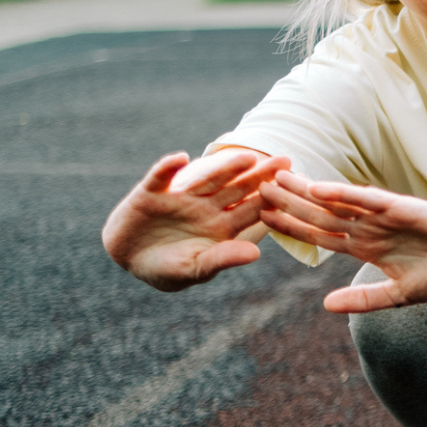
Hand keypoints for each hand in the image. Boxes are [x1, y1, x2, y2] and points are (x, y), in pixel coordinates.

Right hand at [103, 149, 289, 291]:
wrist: (130, 259)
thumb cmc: (168, 269)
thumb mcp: (195, 269)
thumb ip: (223, 259)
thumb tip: (256, 253)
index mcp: (222, 226)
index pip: (252, 211)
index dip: (272, 200)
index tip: (295, 191)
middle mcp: (206, 207)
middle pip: (237, 188)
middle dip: (260, 175)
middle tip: (286, 161)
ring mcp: (181, 197)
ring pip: (207, 179)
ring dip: (225, 168)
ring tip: (246, 158)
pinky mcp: (151, 192)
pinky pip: (161, 177)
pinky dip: (168, 168)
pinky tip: (180, 158)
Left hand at [258, 172, 426, 312]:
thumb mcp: (399, 295)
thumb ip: (364, 299)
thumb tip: (326, 306)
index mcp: (366, 248)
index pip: (320, 236)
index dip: (292, 229)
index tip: (262, 221)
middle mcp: (369, 228)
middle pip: (319, 214)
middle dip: (288, 204)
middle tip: (254, 191)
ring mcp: (382, 216)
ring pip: (336, 202)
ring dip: (306, 192)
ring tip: (276, 180)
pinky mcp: (400, 207)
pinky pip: (366, 199)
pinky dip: (344, 193)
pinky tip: (319, 188)